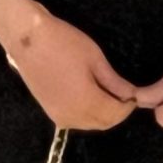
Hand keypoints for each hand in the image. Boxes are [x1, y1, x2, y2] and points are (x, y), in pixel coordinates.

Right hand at [2, 5, 138, 131]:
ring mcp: (59, 116)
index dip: (129, 106)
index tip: (135, 94)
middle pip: (104, 123)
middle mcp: (73, 117)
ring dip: (102, 114)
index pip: (116, 114)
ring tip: (108, 93)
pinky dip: (87, 114)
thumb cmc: (63, 43)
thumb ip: (115, 82)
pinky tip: (89, 96)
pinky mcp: (49, 111)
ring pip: (89, 124)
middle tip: (124, 93)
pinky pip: (75, 121)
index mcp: (86, 103)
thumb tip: (132, 95)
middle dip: (117, 112)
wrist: (27, 38)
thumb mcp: (95, 59)